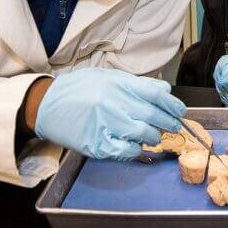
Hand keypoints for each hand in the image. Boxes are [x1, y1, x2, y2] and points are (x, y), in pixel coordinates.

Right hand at [33, 68, 186, 159]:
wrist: (47, 104)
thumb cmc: (78, 90)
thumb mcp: (107, 78)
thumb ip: (135, 84)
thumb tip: (163, 90)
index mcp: (118, 85)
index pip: (156, 94)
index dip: (173, 104)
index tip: (180, 110)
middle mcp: (114, 103)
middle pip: (153, 115)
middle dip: (169, 123)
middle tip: (173, 127)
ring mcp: (106, 124)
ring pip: (144, 134)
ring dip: (154, 137)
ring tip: (153, 137)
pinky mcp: (97, 143)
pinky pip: (126, 150)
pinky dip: (136, 150)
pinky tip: (136, 146)